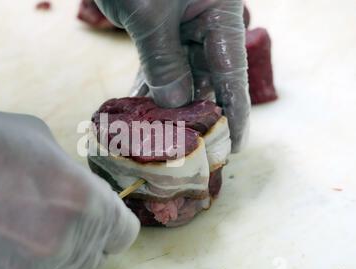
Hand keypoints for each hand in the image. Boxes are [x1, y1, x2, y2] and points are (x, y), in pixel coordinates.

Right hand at [0, 86, 139, 268]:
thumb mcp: (38, 140)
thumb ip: (70, 172)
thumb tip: (78, 187)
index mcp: (82, 199)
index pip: (123, 232)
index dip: (116, 224)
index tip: (107, 219)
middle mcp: (65, 239)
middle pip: (96, 253)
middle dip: (86, 235)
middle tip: (60, 216)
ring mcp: (35, 266)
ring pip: (66, 265)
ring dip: (58, 247)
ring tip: (27, 220)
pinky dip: (28, 258)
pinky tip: (5, 234)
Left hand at [96, 0, 249, 151]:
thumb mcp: (148, 16)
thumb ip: (163, 61)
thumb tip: (174, 104)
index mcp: (220, 15)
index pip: (232, 74)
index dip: (235, 113)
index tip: (233, 146)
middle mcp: (208, 23)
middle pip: (209, 78)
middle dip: (195, 112)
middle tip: (183, 146)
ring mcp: (184, 26)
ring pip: (183, 73)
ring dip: (168, 101)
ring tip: (156, 132)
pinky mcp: (162, 28)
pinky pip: (162, 62)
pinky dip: (150, 83)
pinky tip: (139, 105)